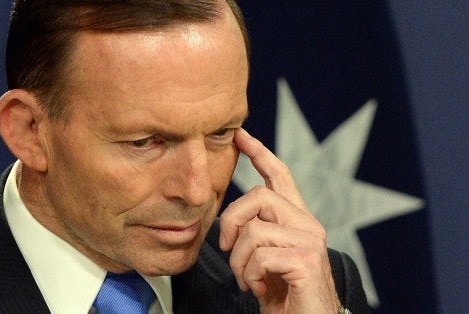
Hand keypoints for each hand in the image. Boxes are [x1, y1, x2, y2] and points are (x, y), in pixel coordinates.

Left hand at [219, 128, 340, 312]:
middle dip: (230, 223)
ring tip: (249, 280)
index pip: (279, 176)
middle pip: (257, 197)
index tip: (241, 136)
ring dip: (240, 263)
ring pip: (254, 231)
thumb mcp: (262, 259)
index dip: (259, 153)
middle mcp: (307, 224)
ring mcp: (310, 240)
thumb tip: (230, 221)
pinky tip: (260, 289)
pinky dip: (250, 277)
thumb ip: (254, 234)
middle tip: (229, 250)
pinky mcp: (308, 260)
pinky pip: (260, 256)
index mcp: (295, 220)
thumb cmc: (283, 295)